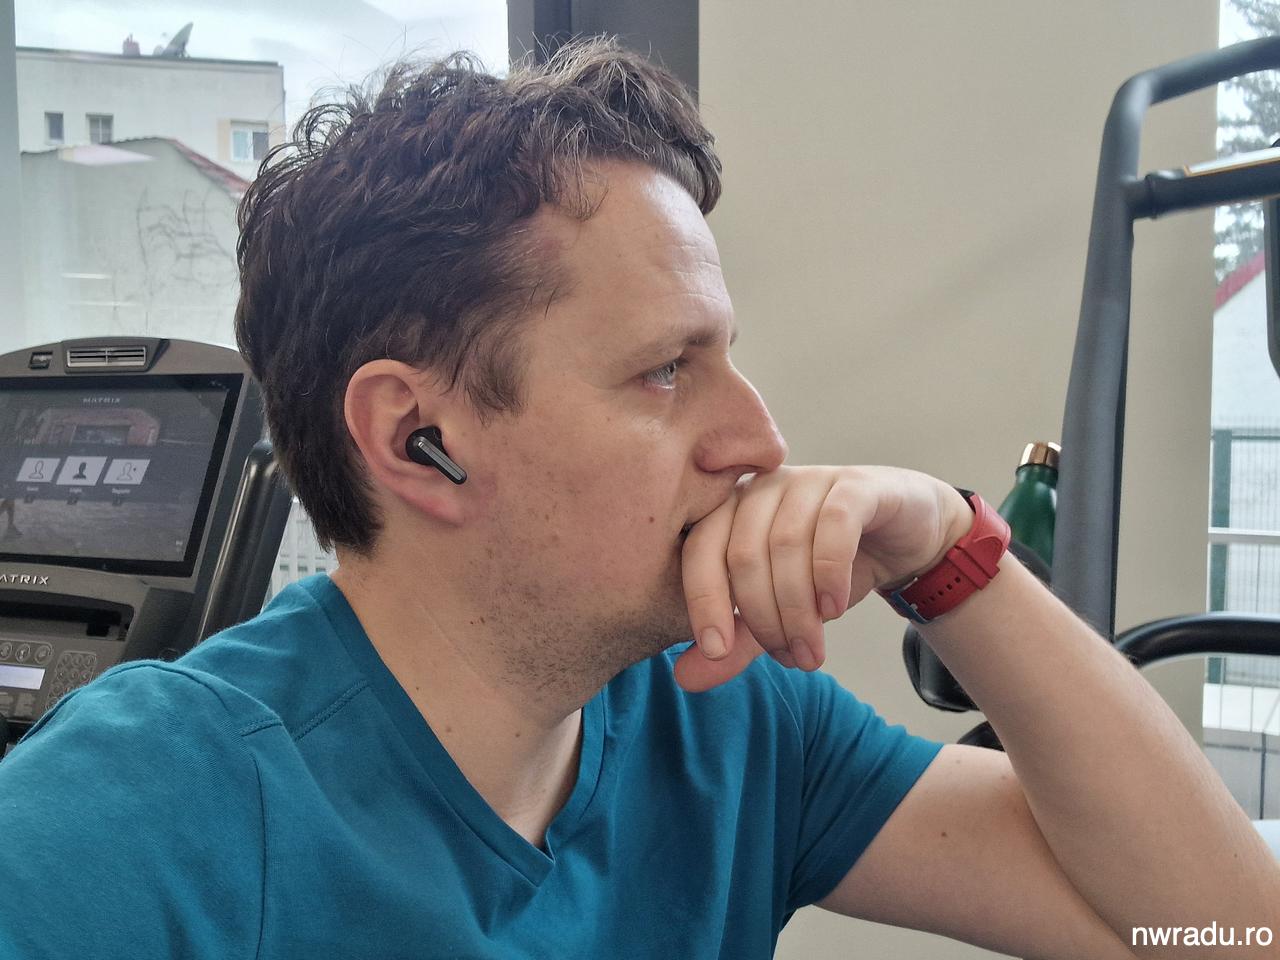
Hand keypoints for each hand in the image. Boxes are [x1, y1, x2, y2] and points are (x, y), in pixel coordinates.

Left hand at [674, 465, 971, 691]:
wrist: (903, 540)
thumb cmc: (830, 572)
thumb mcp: (781, 613)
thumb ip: (739, 642)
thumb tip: (684, 678)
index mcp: (731, 512)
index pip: (699, 551)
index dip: (704, 602)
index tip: (716, 650)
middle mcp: (763, 489)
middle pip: (743, 555)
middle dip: (764, 619)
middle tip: (790, 659)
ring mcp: (809, 480)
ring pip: (786, 545)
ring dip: (799, 610)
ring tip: (813, 651)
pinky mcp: (855, 486)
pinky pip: (833, 525)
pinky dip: (829, 573)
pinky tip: (834, 608)